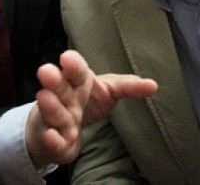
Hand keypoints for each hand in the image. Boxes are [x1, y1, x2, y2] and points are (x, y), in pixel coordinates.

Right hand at [25, 50, 156, 167]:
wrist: (62, 125)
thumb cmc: (88, 100)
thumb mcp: (110, 90)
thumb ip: (129, 86)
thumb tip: (153, 85)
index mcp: (79, 82)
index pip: (77, 71)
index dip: (73, 65)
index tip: (68, 57)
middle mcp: (65, 98)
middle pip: (60, 88)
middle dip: (54, 80)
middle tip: (46, 70)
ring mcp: (58, 120)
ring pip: (54, 112)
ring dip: (51, 106)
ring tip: (45, 97)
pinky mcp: (56, 142)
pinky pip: (53, 141)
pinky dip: (51, 139)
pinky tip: (50, 136)